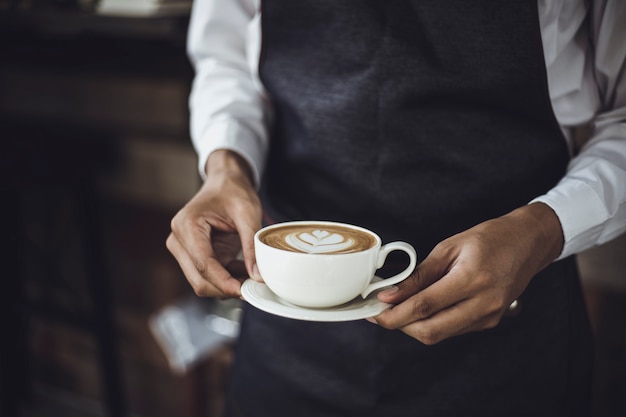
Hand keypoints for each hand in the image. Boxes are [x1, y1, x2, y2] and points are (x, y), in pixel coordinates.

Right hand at [166, 150, 261, 297]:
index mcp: (187, 225)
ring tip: (251, 277)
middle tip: (252, 289)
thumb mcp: (248, 214)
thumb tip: (258, 277)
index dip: (224, 282)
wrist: (225, 181)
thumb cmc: (233, 191)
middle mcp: (179, 239)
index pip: (204, 265)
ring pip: (202, 282)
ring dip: (226, 285)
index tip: (245, 291)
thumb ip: (252, 246)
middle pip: (199, 279)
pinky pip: (209, 276)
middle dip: (225, 288)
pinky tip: (244, 271)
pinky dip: (227, 279)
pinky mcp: (194, 255)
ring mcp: (184, 249)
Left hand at [369, 203, 563, 344]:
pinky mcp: (489, 322)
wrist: (527, 243)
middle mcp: (484, 303)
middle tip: (380, 313)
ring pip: (440, 334)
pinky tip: (420, 309)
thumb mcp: (449, 247)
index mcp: (472, 279)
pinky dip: (432, 323)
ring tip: (396, 308)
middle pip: (431, 331)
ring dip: (413, 326)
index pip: (425, 306)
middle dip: (400, 326)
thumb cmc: (489, 239)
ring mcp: (489, 316)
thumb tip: (391, 294)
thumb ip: (419, 274)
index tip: (374, 310)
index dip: (395, 313)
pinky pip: (452, 330)